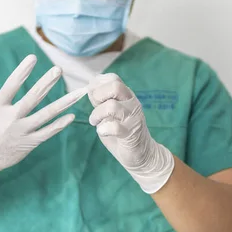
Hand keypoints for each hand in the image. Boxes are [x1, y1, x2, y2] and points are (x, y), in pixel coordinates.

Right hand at [0, 55, 85, 198]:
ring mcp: (22, 132)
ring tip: (79, 93)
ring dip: (64, 103)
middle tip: (58, 70)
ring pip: (47, 115)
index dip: (22, 71)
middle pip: (33, 98)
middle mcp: (11, 119)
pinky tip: (72, 115)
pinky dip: (60, 124)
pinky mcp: (29, 143)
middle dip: (46, 83)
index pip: (11, 86)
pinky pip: (48, 132)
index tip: (33, 58)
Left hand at [88, 73, 174, 193]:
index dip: (98, 84)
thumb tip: (90, 86)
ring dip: (97, 114)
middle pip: (115, 86)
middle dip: (98, 95)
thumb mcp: (109, 112)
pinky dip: (104, 129)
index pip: (113, 78)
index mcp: (126, 95)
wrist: (142, 154)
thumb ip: (101, 100)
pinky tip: (103, 132)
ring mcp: (133, 117)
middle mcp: (132, 103)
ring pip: (112, 106)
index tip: (93, 97)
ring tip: (95, 122)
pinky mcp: (131, 133)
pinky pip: (115, 127)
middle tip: (95, 107)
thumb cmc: (122, 131)